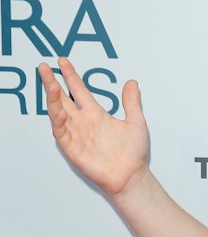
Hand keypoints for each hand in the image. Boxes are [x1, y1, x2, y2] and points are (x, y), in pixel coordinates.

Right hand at [41, 57, 148, 197]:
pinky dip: (59, 121)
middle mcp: (83, 121)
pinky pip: (61, 132)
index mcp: (96, 114)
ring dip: (53, 99)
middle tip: (43, 66)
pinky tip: (60, 111)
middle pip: (63, 98)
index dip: (71, 76)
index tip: (63, 62)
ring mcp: (76, 133)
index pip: (79, 91)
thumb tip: (131, 82)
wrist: (131, 174)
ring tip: (51, 84)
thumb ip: (131, 102)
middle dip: (52, 83)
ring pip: (58, 112)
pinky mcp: (72, 147)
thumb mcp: (136, 121)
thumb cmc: (133, 152)